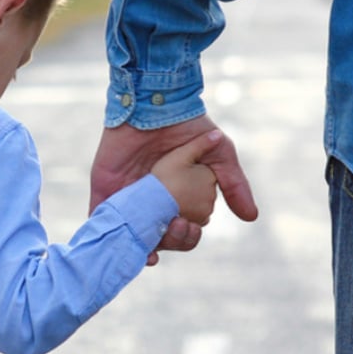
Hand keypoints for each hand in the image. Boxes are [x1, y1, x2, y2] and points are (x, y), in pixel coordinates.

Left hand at [90, 115, 257, 263]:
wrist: (155, 104)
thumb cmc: (187, 126)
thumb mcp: (219, 154)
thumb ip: (234, 185)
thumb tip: (251, 217)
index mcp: (175, 198)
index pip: (180, 229)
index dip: (185, 238)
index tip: (189, 230)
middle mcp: (150, 201)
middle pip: (156, 237)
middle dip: (166, 243)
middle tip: (174, 229)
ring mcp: (126, 196)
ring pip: (130, 233)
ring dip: (139, 246)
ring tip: (150, 249)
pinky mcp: (105, 188)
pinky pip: (101, 217)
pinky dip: (109, 233)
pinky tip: (120, 242)